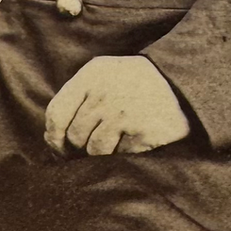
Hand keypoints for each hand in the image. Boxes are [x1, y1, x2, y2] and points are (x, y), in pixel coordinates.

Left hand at [44, 56, 190, 157]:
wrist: (180, 82)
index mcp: (92, 74)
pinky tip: (135, 139)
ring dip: (104, 152)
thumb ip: (74, 101)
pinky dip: (124, 153)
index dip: (54, 138)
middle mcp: (105, 92)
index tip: (61, 149)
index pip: (56, 114)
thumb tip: (50, 139)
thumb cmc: (131, 83)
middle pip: (74, 136)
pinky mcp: (142, 131)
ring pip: (95, 150)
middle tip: (99, 141)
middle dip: (81, 147)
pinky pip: (119, 156)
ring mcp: (124, 112)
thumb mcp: (102, 78)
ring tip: (119, 138)